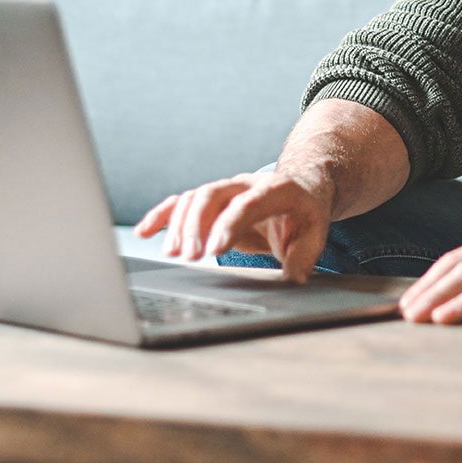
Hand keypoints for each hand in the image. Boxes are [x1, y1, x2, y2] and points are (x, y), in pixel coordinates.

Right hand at [132, 170, 333, 281]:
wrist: (301, 188)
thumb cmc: (306, 213)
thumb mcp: (316, 233)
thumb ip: (305, 256)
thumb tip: (293, 279)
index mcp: (276, 188)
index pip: (248, 203)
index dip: (229, 224)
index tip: (214, 250)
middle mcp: (245, 183)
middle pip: (212, 195)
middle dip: (196, 226)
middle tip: (188, 257)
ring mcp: (226, 189)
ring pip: (194, 199)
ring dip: (178, 226)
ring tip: (171, 255)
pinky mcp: (212, 200)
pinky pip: (182, 203)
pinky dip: (162, 216)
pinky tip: (144, 232)